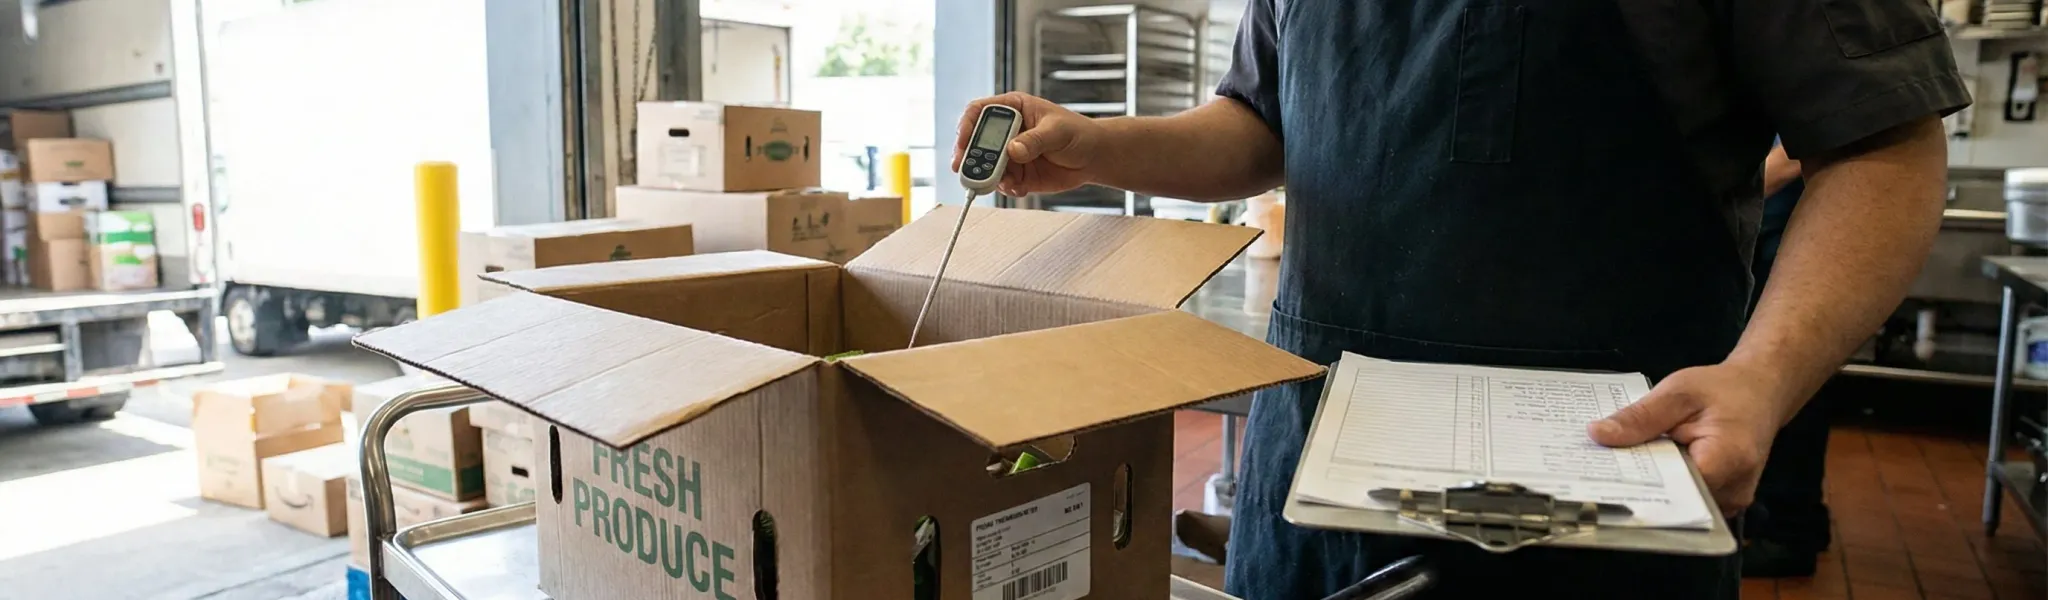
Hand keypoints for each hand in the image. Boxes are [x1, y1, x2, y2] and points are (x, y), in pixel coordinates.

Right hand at [951, 92, 1105, 196]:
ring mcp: (1010, 155)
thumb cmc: (1078, 133)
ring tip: (1003, 183)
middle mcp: (1007, 132)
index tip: (963, 143)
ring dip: (989, 177)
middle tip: (970, 172)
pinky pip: (1003, 183)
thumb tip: (1013, 150)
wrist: (1094, 157)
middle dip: (971, 158)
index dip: (966, 126)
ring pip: (986, 166)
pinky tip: (1020, 188)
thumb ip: (1035, 140)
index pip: (978, 112)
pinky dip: (1007, 188)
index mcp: (1013, 109)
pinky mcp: (1017, 174)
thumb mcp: (1057, 131)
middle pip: (976, 143)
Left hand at [1587, 362, 1792, 514]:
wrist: (1760, 392)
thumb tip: (1598, 435)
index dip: (1635, 482)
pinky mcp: (1725, 500)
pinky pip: (1689, 500)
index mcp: (1727, 459)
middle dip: (1637, 486)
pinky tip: (1646, 471)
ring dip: (1652, 488)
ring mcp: (1732, 500)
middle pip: (1675, 500)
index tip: (1600, 474)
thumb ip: (1640, 417)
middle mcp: (1734, 490)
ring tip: (1619, 469)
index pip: (1672, 487)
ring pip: (1680, 504)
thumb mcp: (1677, 393)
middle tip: (1598, 472)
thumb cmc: (1724, 389)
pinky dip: (1667, 486)